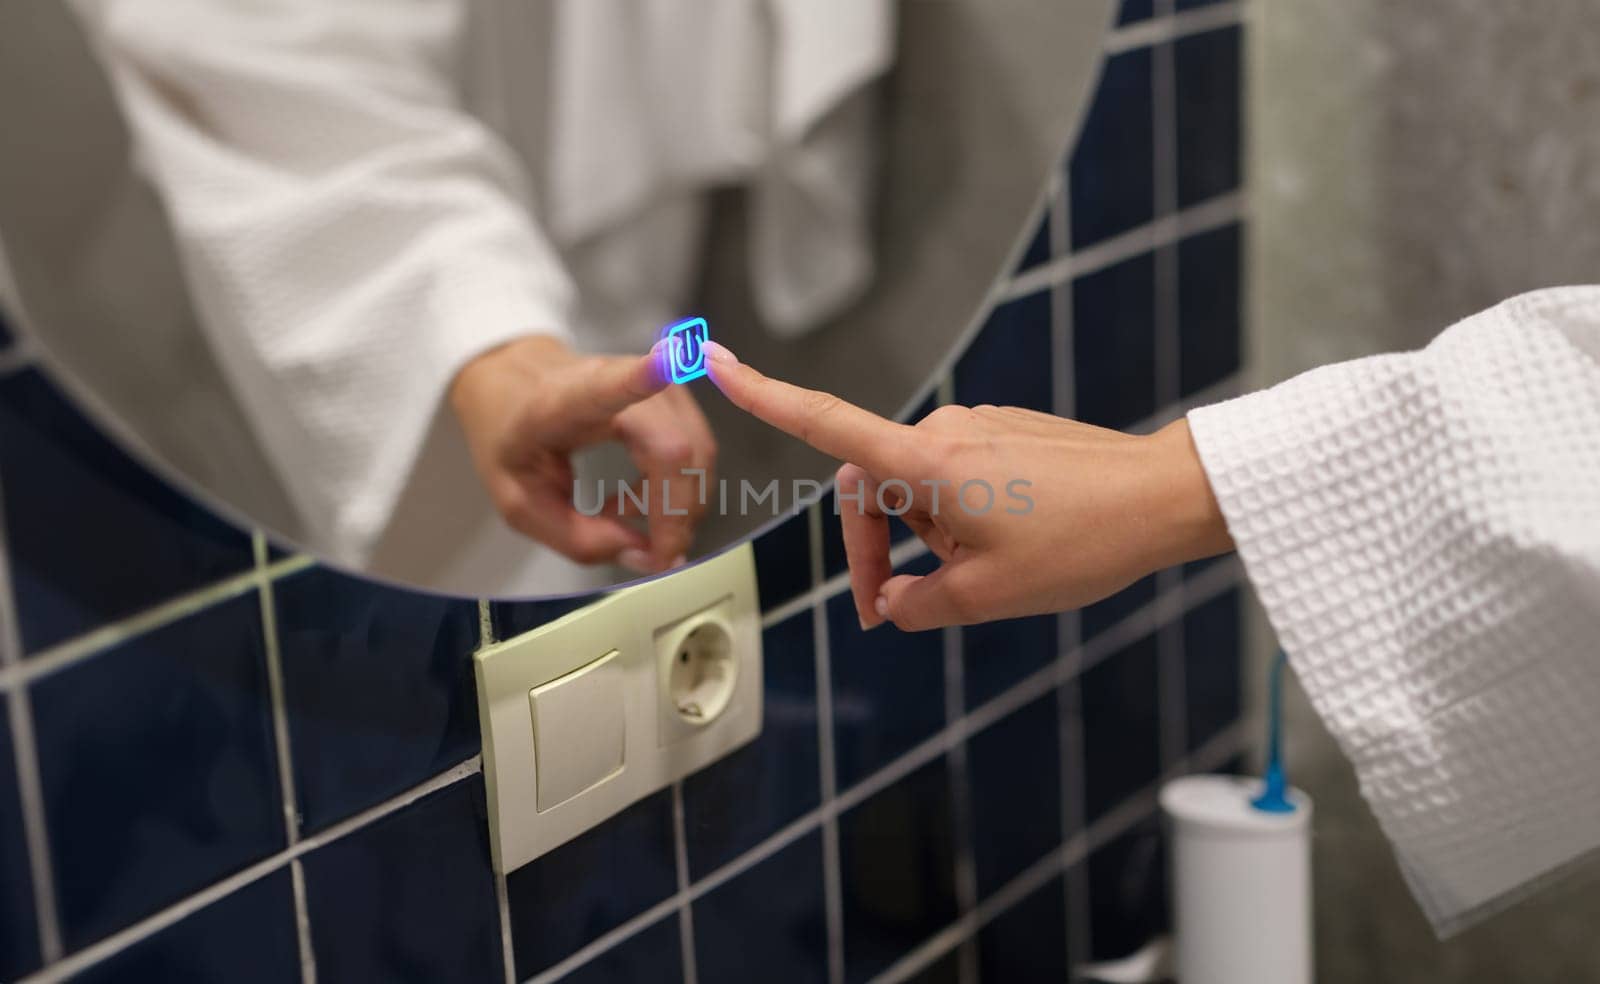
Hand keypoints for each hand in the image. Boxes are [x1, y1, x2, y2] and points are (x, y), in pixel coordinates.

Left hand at [450, 335, 715, 573]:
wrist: (518, 390)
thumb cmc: (514, 440)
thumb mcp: (520, 503)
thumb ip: (577, 538)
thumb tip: (643, 554)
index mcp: (563, 402)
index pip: (607, 386)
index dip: (643, 377)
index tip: (667, 361)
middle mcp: (617, 381)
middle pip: (675, 450)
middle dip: (676, 515)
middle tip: (653, 557)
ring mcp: (653, 384)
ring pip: (696, 456)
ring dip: (678, 507)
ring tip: (630, 522)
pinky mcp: (674, 396)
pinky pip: (696, 455)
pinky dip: (680, 493)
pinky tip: (642, 503)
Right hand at [704, 341, 1230, 630]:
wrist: (1164, 498)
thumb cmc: (1081, 543)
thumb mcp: (988, 597)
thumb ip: (920, 604)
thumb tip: (894, 603)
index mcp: (927, 464)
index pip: (825, 424)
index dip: (764, 395)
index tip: (713, 359)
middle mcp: (944, 432)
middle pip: (868, 485)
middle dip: (872, 548)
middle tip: (896, 608)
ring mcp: (979, 427)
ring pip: (917, 487)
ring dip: (924, 537)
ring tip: (980, 578)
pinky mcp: (1007, 432)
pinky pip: (956, 475)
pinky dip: (957, 518)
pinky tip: (1007, 549)